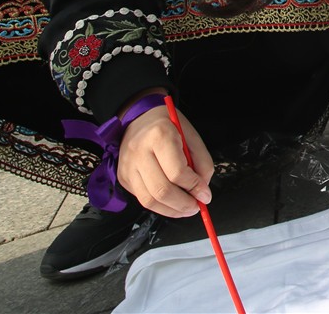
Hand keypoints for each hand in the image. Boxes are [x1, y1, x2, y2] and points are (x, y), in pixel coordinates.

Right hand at [117, 102, 213, 217]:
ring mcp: (128, 166)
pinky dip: (160, 206)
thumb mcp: (192, 136)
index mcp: (159, 136)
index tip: (205, 194)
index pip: (177, 172)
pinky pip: (142, 199)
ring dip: (171, 210)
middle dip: (183, 204)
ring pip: (149, 200)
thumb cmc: (169, 126)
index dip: (194, 187)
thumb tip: (202, 191)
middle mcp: (139, 152)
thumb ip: (202, 163)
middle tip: (197, 206)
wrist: (139, 118)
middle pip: (161, 190)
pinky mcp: (123, 176)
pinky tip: (171, 203)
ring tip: (186, 209)